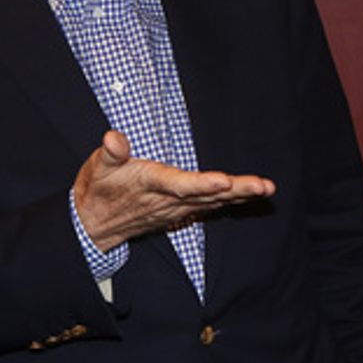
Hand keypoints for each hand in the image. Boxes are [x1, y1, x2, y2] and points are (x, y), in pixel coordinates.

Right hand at [74, 131, 274, 252]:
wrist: (96, 224)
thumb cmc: (99, 189)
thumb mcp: (98, 168)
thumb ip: (111, 153)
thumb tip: (114, 138)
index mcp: (151, 184)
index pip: (179, 185)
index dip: (202, 184)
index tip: (224, 180)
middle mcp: (169, 200)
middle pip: (207, 195)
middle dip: (237, 190)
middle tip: (262, 186)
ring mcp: (178, 208)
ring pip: (215, 202)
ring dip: (242, 195)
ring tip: (267, 188)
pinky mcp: (182, 211)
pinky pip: (213, 206)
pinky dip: (234, 200)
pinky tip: (254, 194)